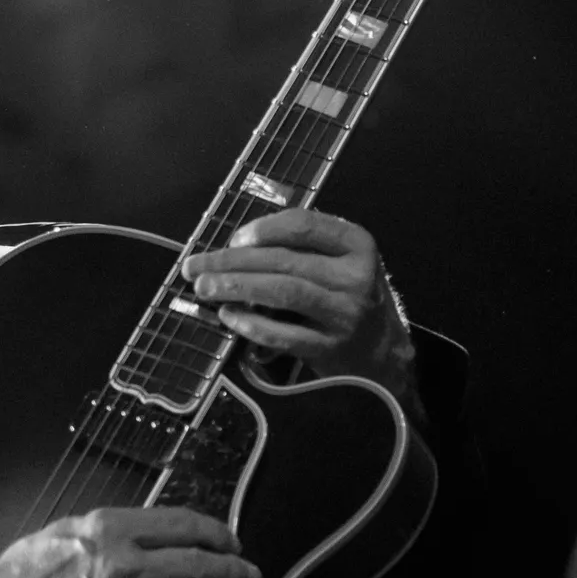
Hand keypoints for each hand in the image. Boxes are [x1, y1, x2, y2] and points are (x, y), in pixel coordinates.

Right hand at [0, 504, 256, 577]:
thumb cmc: (31, 567)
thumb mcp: (75, 526)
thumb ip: (123, 526)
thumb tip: (171, 528)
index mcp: (113, 529)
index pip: (185, 525)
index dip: (218, 533)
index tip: (232, 540)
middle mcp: (126, 566)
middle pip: (199, 565)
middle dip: (234, 570)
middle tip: (251, 574)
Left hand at [180, 208, 414, 394]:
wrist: (381, 352)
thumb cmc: (349, 298)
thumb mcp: (341, 262)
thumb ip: (302, 248)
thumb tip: (237, 245)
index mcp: (357, 245)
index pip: (305, 225)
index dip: (263, 229)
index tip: (233, 239)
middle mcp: (355, 276)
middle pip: (285, 260)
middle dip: (233, 261)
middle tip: (195, 267)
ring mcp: (345, 313)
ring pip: (283, 292)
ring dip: (237, 287)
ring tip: (204, 288)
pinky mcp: (331, 347)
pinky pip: (284, 334)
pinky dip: (252, 324)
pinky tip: (229, 317)